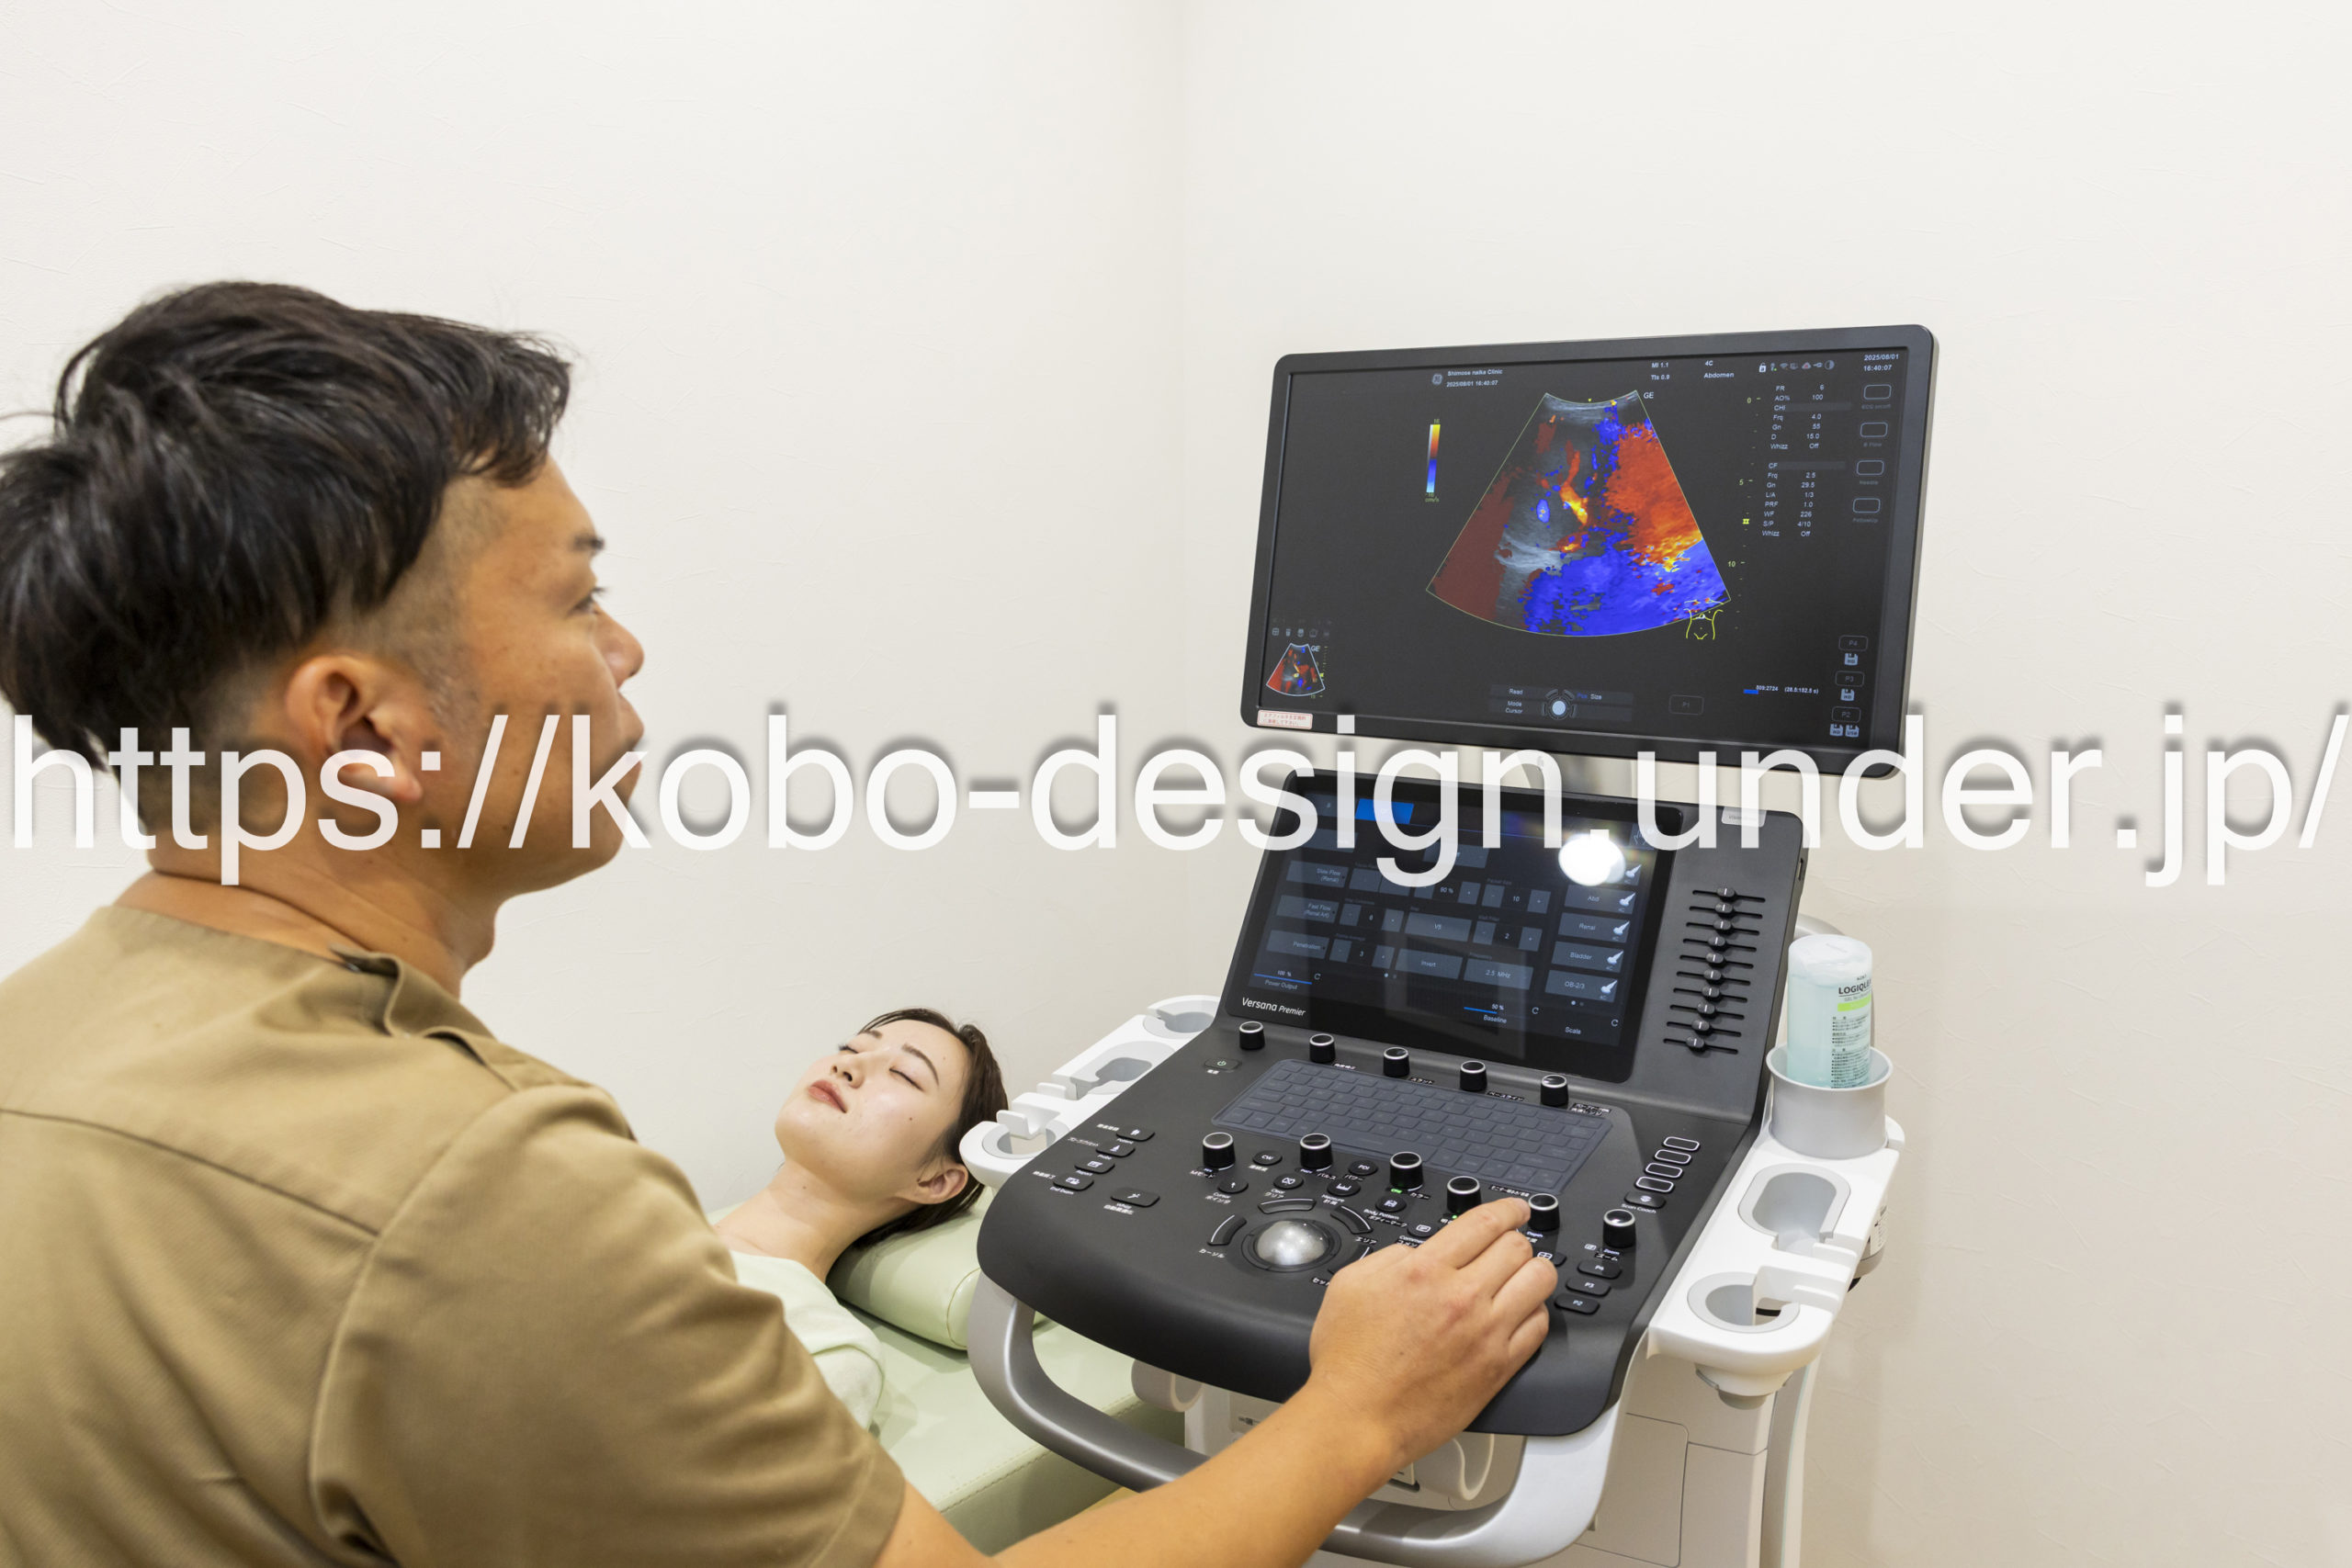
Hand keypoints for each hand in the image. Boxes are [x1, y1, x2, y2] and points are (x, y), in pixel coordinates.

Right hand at [1299, 1198, 1553, 1477]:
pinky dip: (1534, 1312)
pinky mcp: (1498, 1367)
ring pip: (1539, 1281)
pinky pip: (1539, 1326)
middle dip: (1516, 1238)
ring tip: (1524, 1274)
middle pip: (1518, 1246)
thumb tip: (1419, 1253)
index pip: (1485, 1222)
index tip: (1515, 1209)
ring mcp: (1486, 1333)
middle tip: (1512, 1244)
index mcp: (1425, 1270)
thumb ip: (1391, 1256)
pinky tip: (1520, 1313)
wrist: (1357, 1419)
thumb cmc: (1348, 1361)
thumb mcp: (1351, 1284)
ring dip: (1534, 1270)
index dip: (1508, 1209)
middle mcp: (1462, 1297)